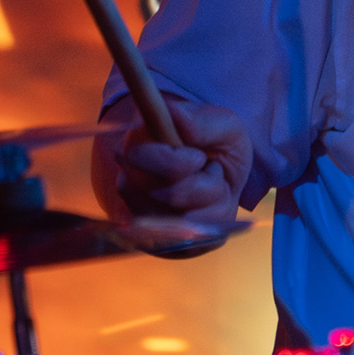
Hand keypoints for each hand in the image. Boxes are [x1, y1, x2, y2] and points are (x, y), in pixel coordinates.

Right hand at [93, 94, 250, 240]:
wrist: (223, 177)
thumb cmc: (218, 146)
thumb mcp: (224, 125)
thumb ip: (202, 121)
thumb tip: (174, 113)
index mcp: (137, 146)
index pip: (138, 158)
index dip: (177, 161)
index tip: (198, 156)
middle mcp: (130, 182)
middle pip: (168, 196)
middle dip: (204, 184)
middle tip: (207, 169)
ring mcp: (141, 214)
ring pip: (185, 219)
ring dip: (212, 201)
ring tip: (210, 185)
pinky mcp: (158, 240)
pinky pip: (194, 238)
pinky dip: (213, 220)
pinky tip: (208, 205)